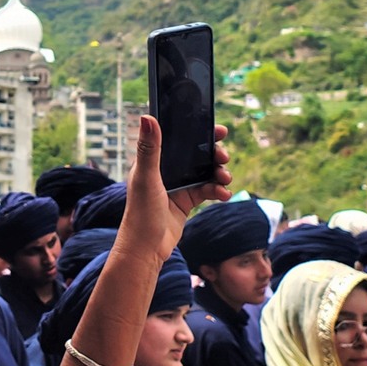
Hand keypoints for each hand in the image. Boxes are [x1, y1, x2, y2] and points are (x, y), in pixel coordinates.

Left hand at [128, 114, 231, 247]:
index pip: (176, 138)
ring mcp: (176, 186)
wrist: (146, 249)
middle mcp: (165, 170)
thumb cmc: (140, 213)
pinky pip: (206, 190)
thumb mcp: (146, 178)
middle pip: (195, 154)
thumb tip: (147, 116)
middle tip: (224, 156)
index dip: (197, 131)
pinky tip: (223, 195)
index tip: (218, 129)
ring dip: (218, 172)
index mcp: (152, 160)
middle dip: (213, 153)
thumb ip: (149, 148)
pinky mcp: (185, 201)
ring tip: (225, 178)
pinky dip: (217, 190)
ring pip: (204, 172)